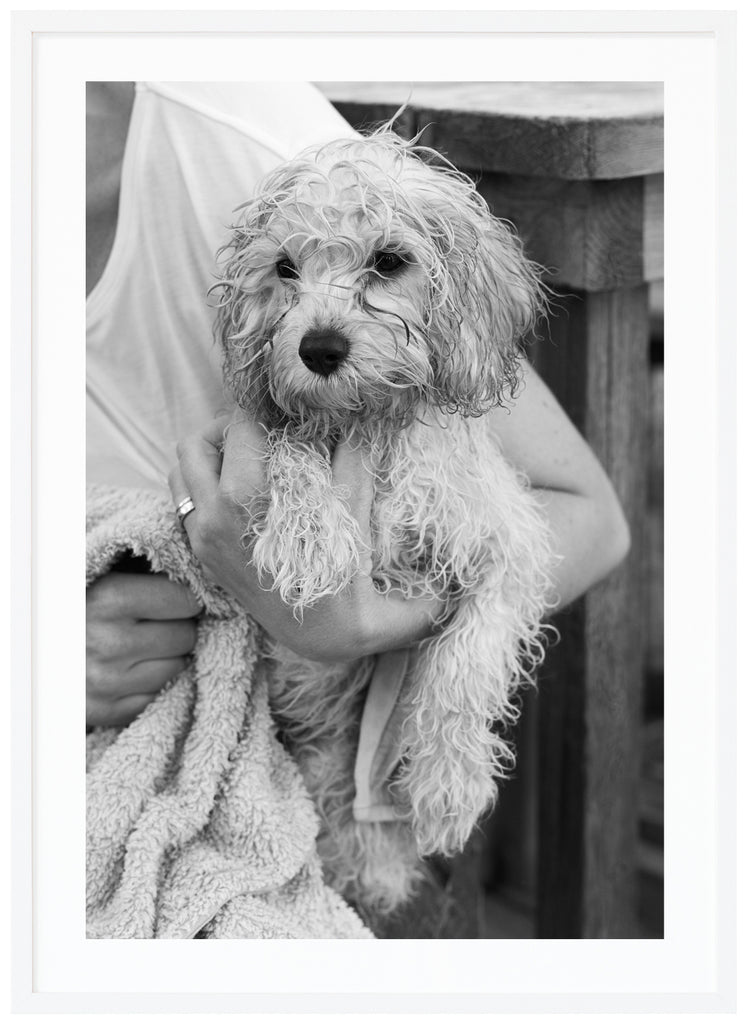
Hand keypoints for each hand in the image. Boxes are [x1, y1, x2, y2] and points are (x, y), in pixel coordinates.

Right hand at [86, 571, 202, 726]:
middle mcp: (108, 643)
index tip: (181, 597)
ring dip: (171, 658)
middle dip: (180, 628)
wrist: (33, 649)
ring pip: (178, 668)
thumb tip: (205, 572)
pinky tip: (136, 670)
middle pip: (186, 636)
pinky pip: (159, 696)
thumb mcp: (105, 576)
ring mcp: (107, 682)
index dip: (189, 597)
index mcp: (108, 599)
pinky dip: (155, 684)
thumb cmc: (80, 604)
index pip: (186, 600)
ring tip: (147, 646)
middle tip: (161, 623)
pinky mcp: (107, 711)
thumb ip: (148, 571)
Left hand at [168, 414, 442, 661]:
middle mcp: (212, 518)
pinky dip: (205, 488)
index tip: (285, 414)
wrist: (328, 639)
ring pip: (182, 473)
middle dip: (228, 429)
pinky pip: (186, 504)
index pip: (238, 428)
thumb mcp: (353, 512)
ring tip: (250, 461)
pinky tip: (243, 494)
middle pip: (195, 443)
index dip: (264, 412)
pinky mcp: (202, 557)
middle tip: (263, 433)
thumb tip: (354, 419)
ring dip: (211, 458)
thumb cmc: (345, 577)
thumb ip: (352, 458)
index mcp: (244, 501)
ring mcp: (202, 540)